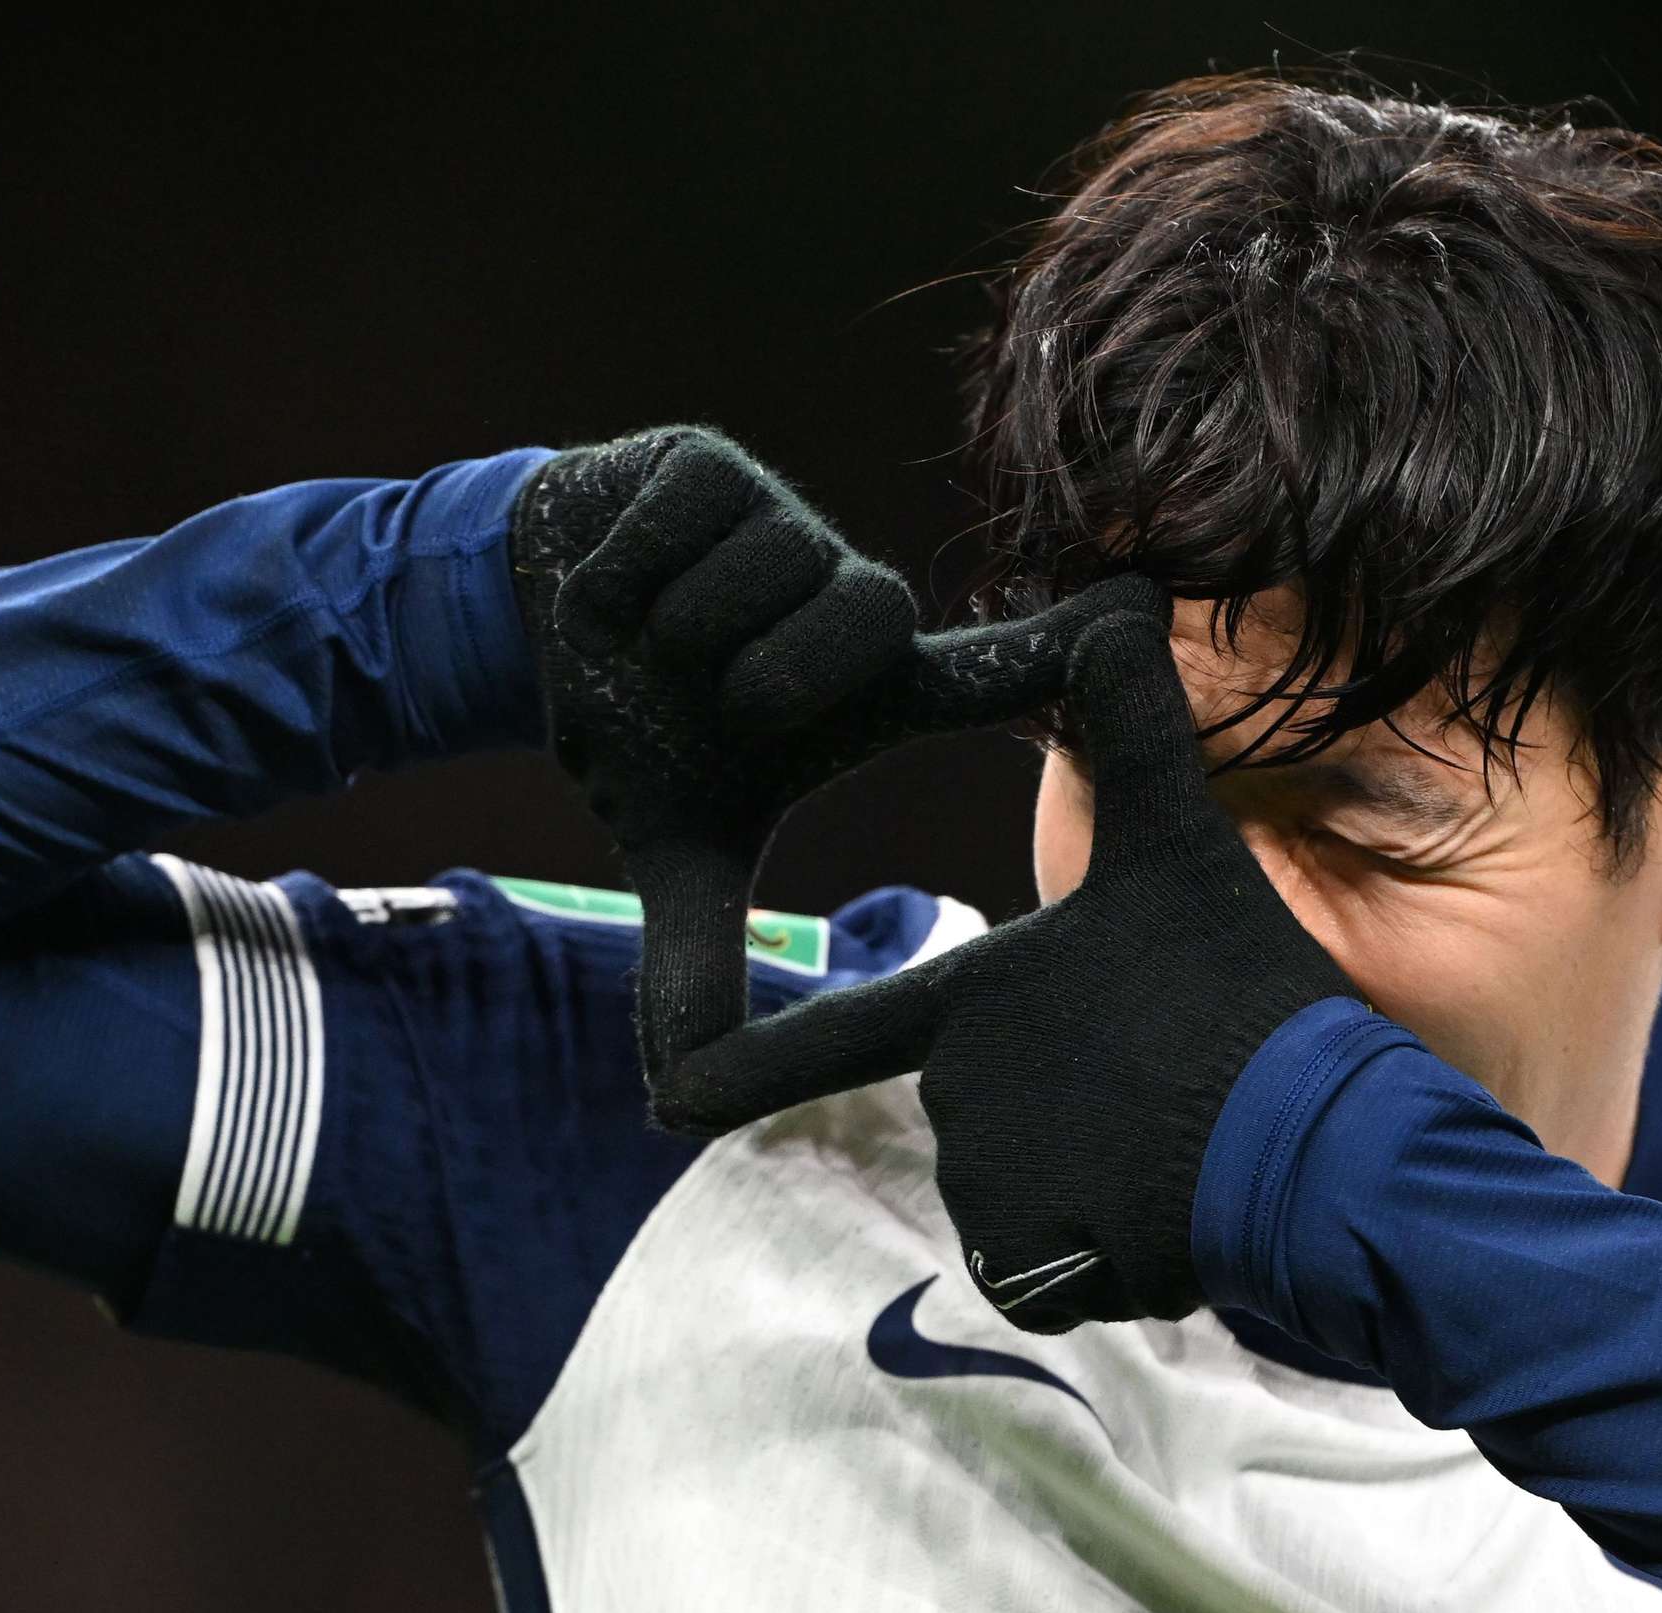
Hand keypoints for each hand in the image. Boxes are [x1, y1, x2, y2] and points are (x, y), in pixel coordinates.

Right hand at [510, 427, 1155, 1092]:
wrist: (533, 617)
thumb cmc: (643, 724)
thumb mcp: (673, 843)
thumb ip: (692, 955)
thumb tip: (675, 1098)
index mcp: (867, 687)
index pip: (986, 673)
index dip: (1051, 658)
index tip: (1128, 627)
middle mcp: (848, 600)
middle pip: (859, 619)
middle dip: (764, 676)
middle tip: (714, 704)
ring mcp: (788, 523)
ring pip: (760, 569)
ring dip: (678, 627)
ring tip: (653, 647)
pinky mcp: (715, 464)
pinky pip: (683, 520)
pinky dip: (623, 575)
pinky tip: (611, 593)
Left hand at [654, 611, 1358, 1331]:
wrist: (1310, 1148)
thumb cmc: (1240, 991)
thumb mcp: (1184, 846)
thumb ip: (1134, 730)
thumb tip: (1122, 600)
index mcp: (972, 1002)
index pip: (839, 1033)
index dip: (742, 1069)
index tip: (669, 1095)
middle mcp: (955, 1097)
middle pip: (990, 1111)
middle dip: (1068, 1112)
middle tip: (1159, 1090)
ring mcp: (987, 1187)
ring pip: (1021, 1192)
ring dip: (1088, 1185)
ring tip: (1172, 1150)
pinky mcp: (1034, 1266)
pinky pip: (1046, 1267)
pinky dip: (1102, 1257)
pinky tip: (1167, 1218)